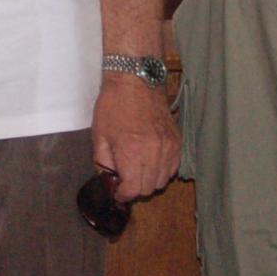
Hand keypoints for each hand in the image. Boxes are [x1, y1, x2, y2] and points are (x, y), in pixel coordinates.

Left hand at [93, 76, 178, 200]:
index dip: (123, 195)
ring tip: (137, 167)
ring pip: (162, 181)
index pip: (133, 189)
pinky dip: (162, 170)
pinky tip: (151, 160)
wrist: (136, 81)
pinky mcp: (177, 141)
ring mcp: (169, 147)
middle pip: (148, 188)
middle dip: (134, 188)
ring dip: (149, 180)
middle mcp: (154, 152)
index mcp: (131, 151)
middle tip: (125, 178)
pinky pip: (173, 168)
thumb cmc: (114, 105)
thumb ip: (103, 162)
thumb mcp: (99, 134)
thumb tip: (108, 181)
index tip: (117, 191)